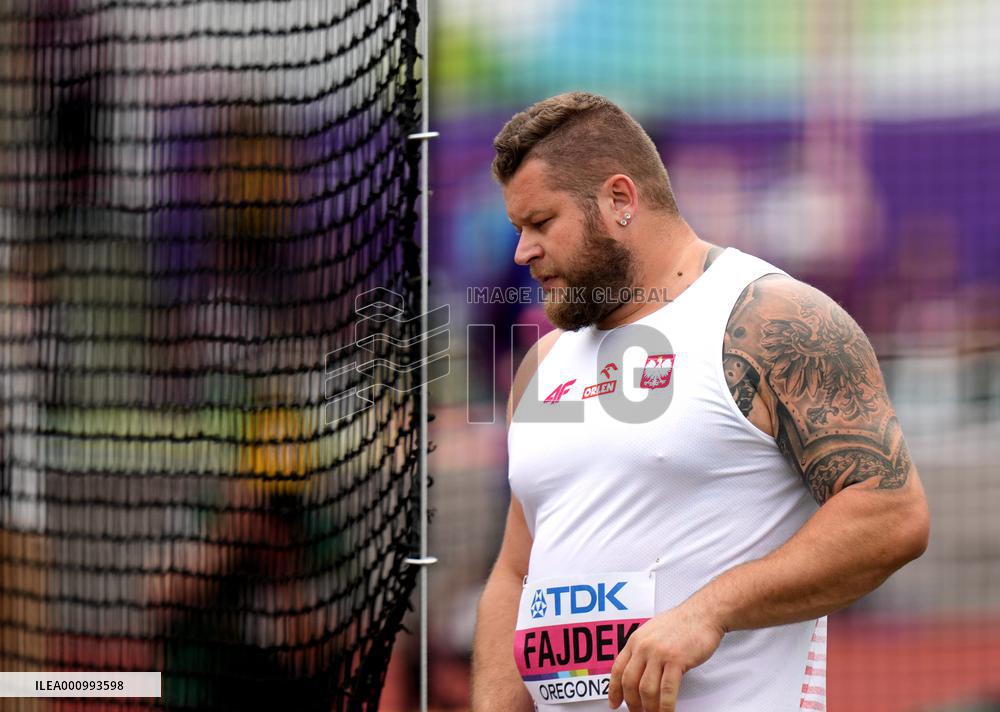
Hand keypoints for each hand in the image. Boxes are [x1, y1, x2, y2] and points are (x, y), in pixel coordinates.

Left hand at [608, 601, 724, 710]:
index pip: (618, 669)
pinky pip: (667, 691)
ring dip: (649, 708)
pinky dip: (666, 707)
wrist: (702, 613)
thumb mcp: (651, 631)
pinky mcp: (676, 660)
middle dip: (632, 703)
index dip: (614, 690)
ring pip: (646, 689)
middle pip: (630, 682)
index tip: (615, 703)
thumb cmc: (680, 623)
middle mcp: (643, 647)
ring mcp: (659, 654)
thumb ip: (642, 649)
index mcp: (635, 640)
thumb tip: (636, 672)